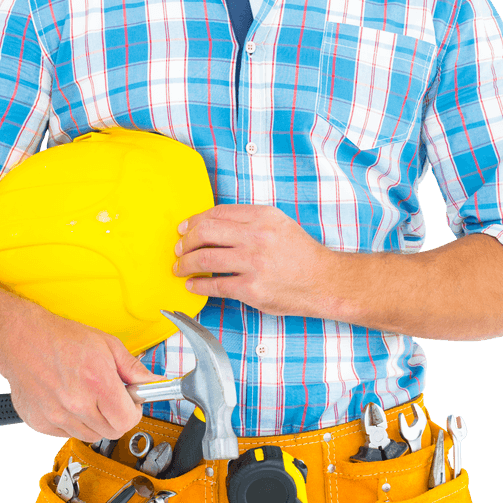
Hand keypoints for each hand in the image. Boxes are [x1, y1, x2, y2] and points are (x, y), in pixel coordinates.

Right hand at [0, 304, 165, 440]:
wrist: (21, 339)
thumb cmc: (61, 338)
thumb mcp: (107, 344)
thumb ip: (133, 368)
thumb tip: (153, 382)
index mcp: (97, 382)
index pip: (128, 420)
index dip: (134, 412)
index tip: (130, 402)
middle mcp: (76, 403)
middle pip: (111, 432)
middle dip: (116, 417)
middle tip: (110, 397)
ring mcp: (56, 416)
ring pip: (90, 435)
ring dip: (95, 421)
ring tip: (86, 396)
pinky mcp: (41, 423)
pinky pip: (67, 433)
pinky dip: (73, 422)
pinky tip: (68, 400)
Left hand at [172, 204, 338, 317]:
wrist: (325, 281)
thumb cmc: (301, 254)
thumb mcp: (279, 224)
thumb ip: (249, 221)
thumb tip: (212, 225)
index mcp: (262, 216)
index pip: (217, 213)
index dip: (195, 220)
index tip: (184, 228)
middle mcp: (257, 237)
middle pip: (205, 232)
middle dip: (185, 241)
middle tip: (178, 249)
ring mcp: (254, 263)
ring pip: (205, 258)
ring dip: (185, 264)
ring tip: (180, 268)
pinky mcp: (252, 289)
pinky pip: (215, 285)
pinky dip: (198, 285)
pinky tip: (192, 285)